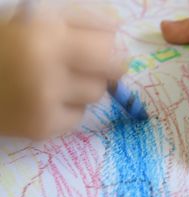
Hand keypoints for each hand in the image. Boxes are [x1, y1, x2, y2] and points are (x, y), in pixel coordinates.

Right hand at [0, 3, 125, 138]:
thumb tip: (118, 30)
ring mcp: (43, 106)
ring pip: (93, 96)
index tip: (103, 50)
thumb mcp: (39, 16)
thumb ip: (82, 18)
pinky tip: (46, 100)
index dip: (109, 49)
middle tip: (83, 65)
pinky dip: (68, 109)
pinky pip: (77, 117)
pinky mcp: (40, 129)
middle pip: (106, 77)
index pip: (108, 49)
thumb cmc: (5, 42)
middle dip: (100, 70)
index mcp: (45, 38)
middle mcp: (46, 74)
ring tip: (56, 80)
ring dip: (83, 87)